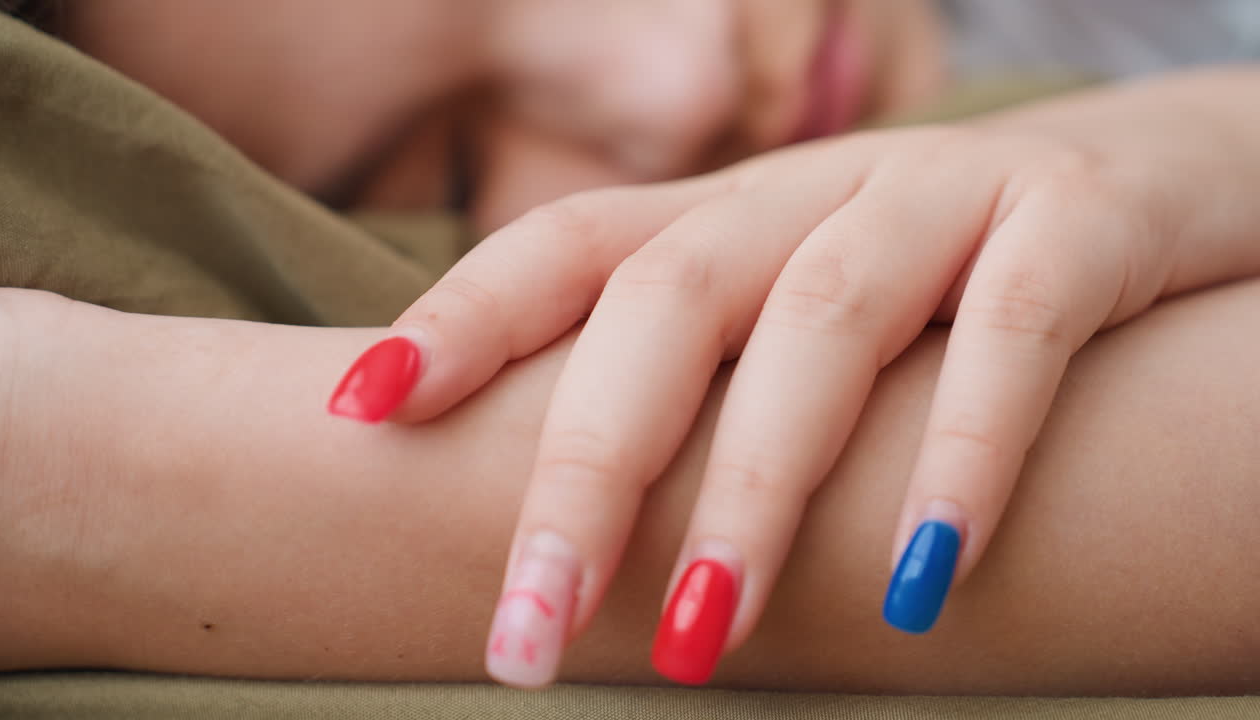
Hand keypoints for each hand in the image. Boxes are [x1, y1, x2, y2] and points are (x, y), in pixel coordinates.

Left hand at [325, 68, 1259, 686]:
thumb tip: (580, 514)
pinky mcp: (1082, 218)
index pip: (569, 248)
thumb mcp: (809, 309)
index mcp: (734, 215)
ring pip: (826, 322)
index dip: (461, 317)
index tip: (359, 413)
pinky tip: (919, 581)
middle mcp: (818, 191)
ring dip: (754, 488)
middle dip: (588, 470)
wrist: (1159, 176)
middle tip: (522, 635)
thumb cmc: (943, 280)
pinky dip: (966, 452)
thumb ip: (712, 379)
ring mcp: (949, 193)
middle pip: (669, 306)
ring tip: (698, 639)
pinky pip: (1015, 330)